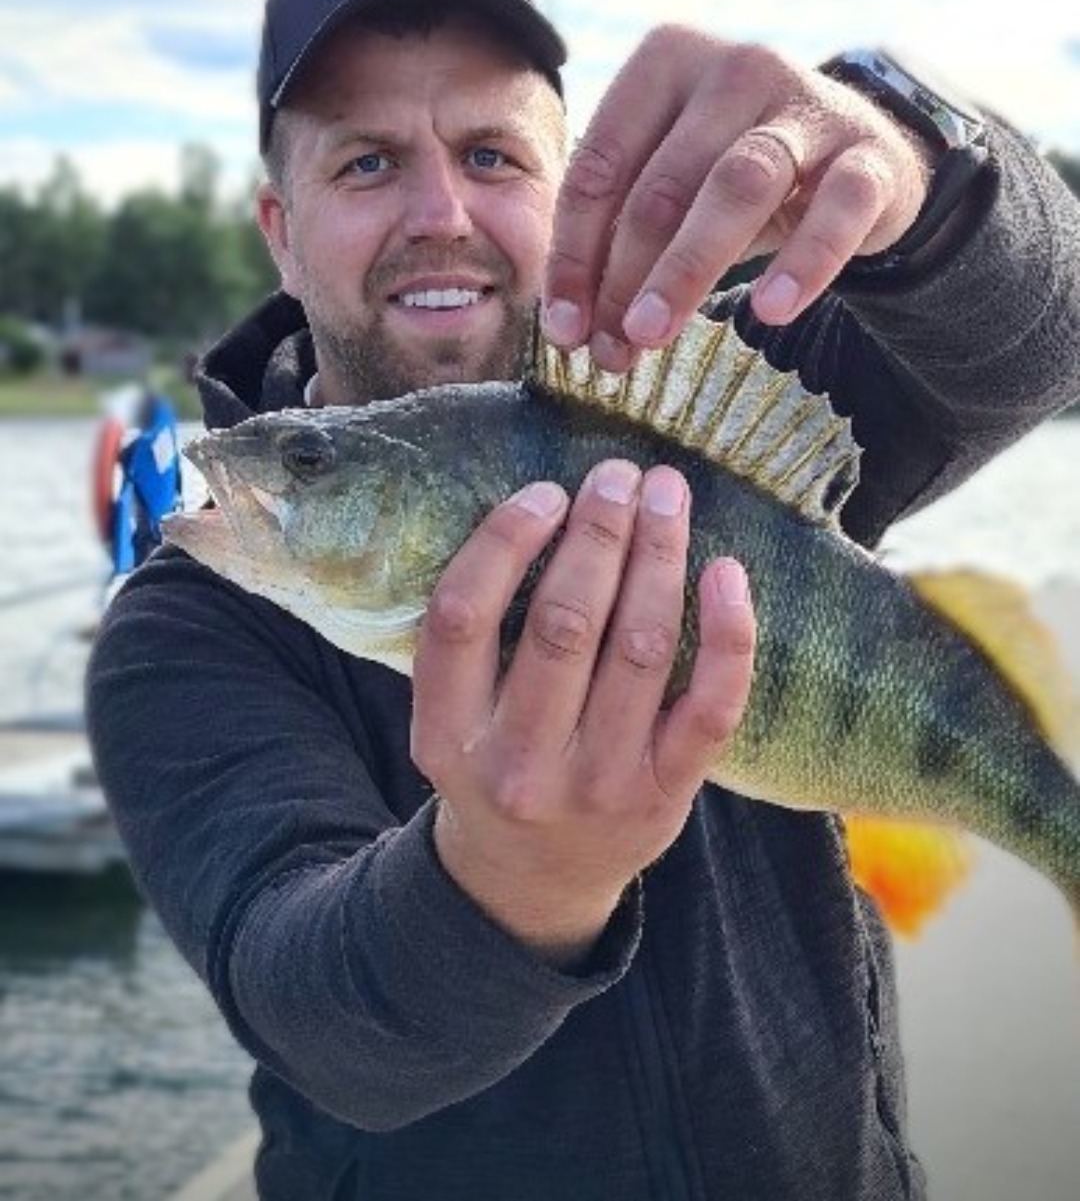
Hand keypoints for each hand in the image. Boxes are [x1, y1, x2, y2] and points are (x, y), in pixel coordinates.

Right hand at [411, 459, 754, 965]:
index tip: (546, 492)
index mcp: (447, 734)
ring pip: (640, 649)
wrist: (536, 881)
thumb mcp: (452, 715)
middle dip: (599, 533)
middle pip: (564, 624)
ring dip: (659, 557)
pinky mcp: (667, 795)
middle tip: (621, 476)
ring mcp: (599, 786)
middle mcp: (519, 765)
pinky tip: (726, 571)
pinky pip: (710, 705)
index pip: (463, 617)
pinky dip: (726, 633)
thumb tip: (541, 504)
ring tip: (668, 496)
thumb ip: (475, 636)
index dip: (504, 541)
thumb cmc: (497, 759)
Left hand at [542, 28, 934, 369]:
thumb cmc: (741, 170)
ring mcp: (807, 105)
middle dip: (625, 274)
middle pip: (663, 183)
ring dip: (687, 267)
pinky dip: (804, 261)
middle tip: (609, 348)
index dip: (574, 252)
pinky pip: (836, 208)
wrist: (867, 157)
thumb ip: (623, 232)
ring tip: (655, 333)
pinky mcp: (869, 154)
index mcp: (666, 62)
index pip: (600, 164)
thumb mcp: (676, 179)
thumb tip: (572, 325)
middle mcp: (735, 67)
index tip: (563, 327)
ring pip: (737, 187)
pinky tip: (771, 310)